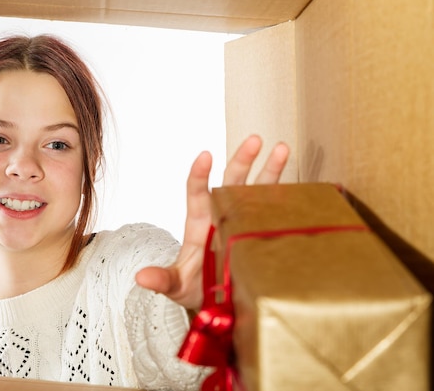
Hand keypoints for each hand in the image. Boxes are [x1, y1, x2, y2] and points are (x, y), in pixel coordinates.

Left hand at [135, 135, 288, 310]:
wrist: (220, 305)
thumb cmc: (195, 289)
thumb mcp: (178, 285)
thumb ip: (163, 280)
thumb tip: (141, 277)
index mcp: (200, 224)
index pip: (197, 193)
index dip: (200, 175)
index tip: (204, 156)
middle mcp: (222, 217)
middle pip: (232, 182)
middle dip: (242, 160)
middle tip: (254, 140)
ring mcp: (244, 223)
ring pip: (257, 190)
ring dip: (270, 170)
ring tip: (282, 148)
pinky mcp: (262, 234)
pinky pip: (277, 213)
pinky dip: (290, 199)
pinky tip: (306, 187)